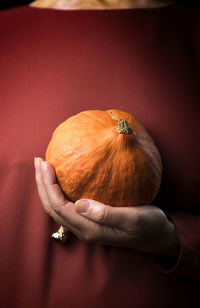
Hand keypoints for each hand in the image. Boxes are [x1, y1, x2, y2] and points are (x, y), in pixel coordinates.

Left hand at [34, 157, 179, 256]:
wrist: (158, 235)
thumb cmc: (149, 226)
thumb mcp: (133, 219)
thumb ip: (107, 214)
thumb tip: (79, 204)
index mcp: (90, 229)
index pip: (59, 207)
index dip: (49, 186)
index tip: (46, 164)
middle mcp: (83, 229)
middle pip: (53, 207)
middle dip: (42, 185)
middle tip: (38, 161)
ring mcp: (86, 224)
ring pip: (58, 206)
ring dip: (48, 187)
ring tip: (44, 167)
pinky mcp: (91, 218)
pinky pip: (68, 204)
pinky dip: (60, 189)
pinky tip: (61, 178)